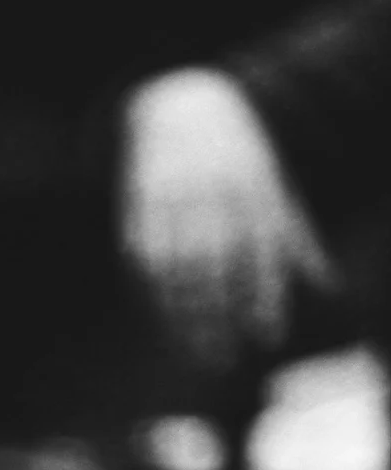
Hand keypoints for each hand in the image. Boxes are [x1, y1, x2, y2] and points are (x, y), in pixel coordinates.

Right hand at [118, 68, 333, 367]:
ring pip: (176, 269)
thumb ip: (298, 238)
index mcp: (254, 189)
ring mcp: (174, 199)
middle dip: (218, 319)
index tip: (266, 337)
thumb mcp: (274, 190)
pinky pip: (145, 257)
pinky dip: (151, 292)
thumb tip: (328, 284)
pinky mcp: (142, 204)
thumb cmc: (239, 162)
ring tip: (190, 351)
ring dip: (182, 317)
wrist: (183, 108)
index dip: (265, 296)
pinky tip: (160, 319)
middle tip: (221, 362)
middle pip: (216, 269)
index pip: (261, 251)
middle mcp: (214, 195)